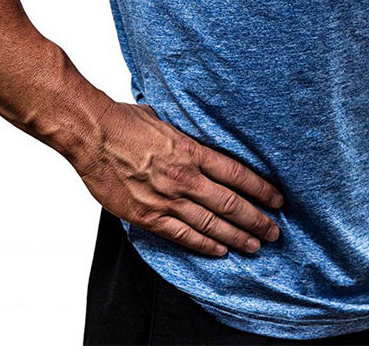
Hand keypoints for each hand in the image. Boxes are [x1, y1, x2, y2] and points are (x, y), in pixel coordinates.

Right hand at [73, 101, 283, 256]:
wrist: (91, 134)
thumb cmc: (124, 121)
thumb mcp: (165, 118)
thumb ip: (185, 134)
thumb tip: (200, 134)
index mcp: (190, 150)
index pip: (236, 174)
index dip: (260, 189)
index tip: (277, 199)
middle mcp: (183, 177)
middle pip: (230, 203)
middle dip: (256, 219)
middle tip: (275, 231)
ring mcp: (165, 199)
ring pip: (210, 224)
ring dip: (236, 237)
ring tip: (256, 246)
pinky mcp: (146, 215)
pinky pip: (181, 235)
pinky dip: (203, 245)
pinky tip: (220, 251)